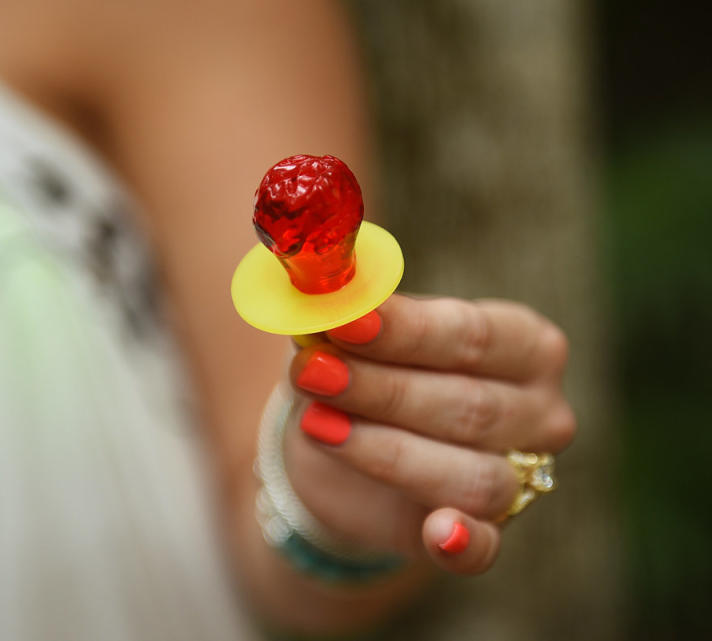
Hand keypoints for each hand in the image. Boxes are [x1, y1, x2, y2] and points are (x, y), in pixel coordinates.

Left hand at [283, 294, 575, 574]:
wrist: (344, 454)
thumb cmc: (365, 371)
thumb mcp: (351, 337)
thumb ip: (343, 317)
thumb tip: (316, 298)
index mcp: (522, 342)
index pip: (470, 334)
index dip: (405, 330)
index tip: (344, 321)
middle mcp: (538, 410)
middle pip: (469, 403)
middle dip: (382, 389)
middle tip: (313, 372)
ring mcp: (522, 477)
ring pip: (471, 474)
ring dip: (386, 451)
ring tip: (317, 424)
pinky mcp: (487, 534)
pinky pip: (484, 548)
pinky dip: (463, 542)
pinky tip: (438, 531)